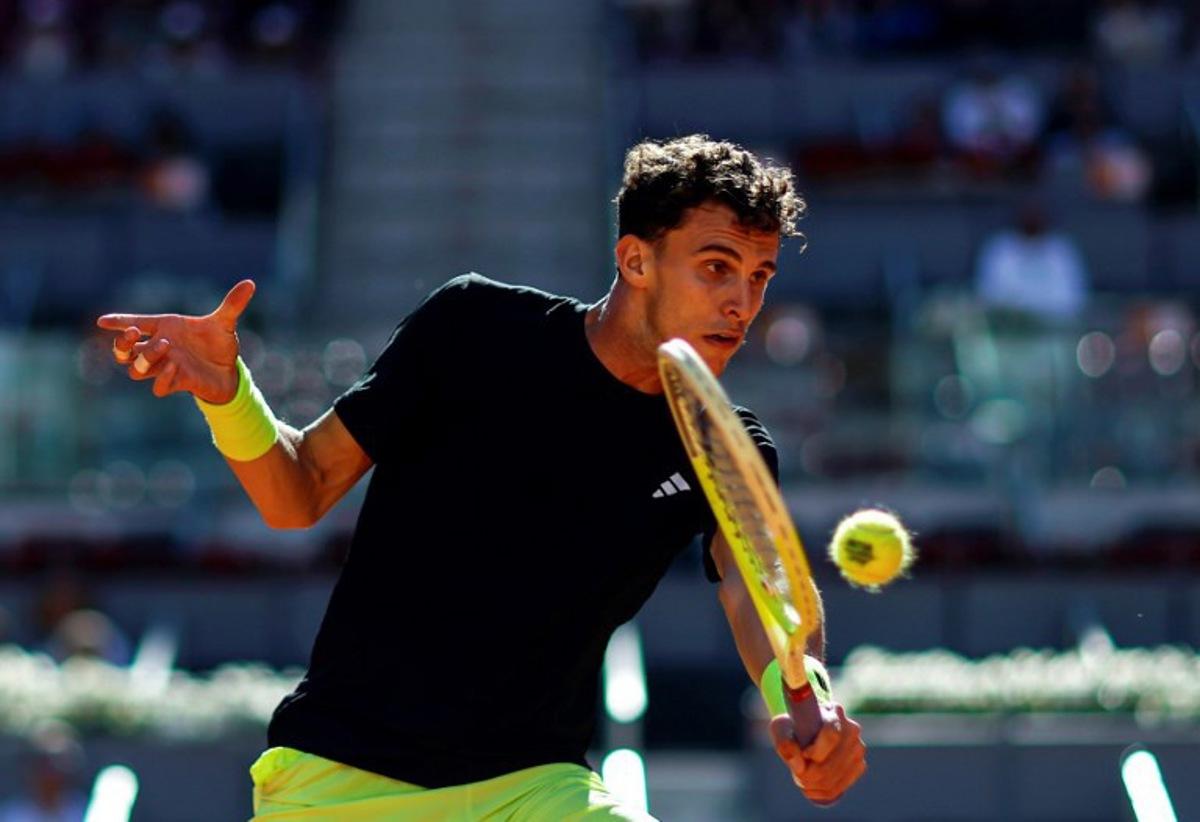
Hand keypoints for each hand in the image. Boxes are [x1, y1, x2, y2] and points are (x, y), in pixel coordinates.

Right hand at [96, 280, 254, 403]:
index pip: (134, 323)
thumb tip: (250, 283)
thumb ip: (233, 304)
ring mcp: (166, 367)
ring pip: (136, 369)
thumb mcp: (226, 323)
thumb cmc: (218, 343)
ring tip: (166, 346)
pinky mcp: (177, 383)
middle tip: (133, 333)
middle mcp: (160, 348)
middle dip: (122, 343)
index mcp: (165, 328)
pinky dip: (163, 377)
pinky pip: (158, 387)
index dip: (118, 322)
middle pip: (125, 350)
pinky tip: (176, 366)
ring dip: (145, 358)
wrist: (230, 370)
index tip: (103, 321)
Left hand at [770, 702, 865, 806]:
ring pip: (835, 777)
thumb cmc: (793, 727)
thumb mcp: (781, 728)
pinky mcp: (859, 766)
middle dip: (810, 774)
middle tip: (797, 773)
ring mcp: (858, 749)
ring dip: (814, 785)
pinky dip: (822, 792)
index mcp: (833, 712)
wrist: (806, 731)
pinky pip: (840, 787)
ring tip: (801, 778)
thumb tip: (798, 766)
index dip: (816, 751)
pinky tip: (811, 787)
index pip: (832, 734)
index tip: (804, 754)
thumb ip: (785, 744)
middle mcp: (851, 729)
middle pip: (833, 762)